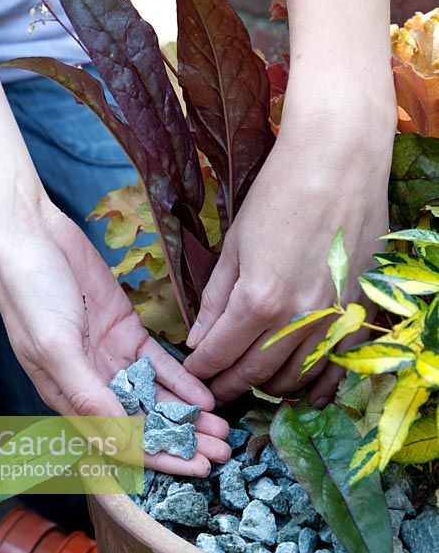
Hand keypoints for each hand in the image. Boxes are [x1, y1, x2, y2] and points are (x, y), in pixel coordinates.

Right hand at [0, 201, 230, 476]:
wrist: (33, 236)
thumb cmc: (30, 294)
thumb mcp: (55, 348)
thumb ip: (88, 395)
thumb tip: (119, 441)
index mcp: (68, 397)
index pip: (119, 441)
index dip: (159, 458)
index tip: (196, 469)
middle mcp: (92, 384)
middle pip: (144, 423)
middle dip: (182, 440)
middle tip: (223, 452)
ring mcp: (110, 358)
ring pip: (156, 396)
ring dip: (188, 414)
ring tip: (223, 429)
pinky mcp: (126, 331)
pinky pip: (159, 362)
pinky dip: (182, 379)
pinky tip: (206, 394)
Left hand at [184, 79, 396, 405]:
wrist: (340, 161)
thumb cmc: (279, 193)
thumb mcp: (235, 244)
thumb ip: (216, 298)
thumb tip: (198, 338)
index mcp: (258, 298)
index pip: (221, 353)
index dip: (202, 370)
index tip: (193, 376)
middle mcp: (297, 317)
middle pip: (255, 372)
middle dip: (229, 385)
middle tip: (215, 392)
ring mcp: (333, 318)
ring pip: (296, 376)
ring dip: (268, 387)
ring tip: (252, 383)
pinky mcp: (360, 311)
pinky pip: (337, 366)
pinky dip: (316, 384)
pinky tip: (302, 390)